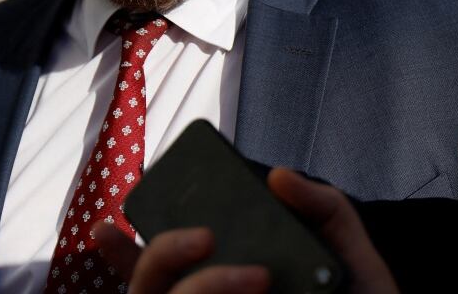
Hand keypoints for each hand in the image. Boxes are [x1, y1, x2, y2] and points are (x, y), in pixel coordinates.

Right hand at [94, 168, 397, 293]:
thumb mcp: (353, 259)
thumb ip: (323, 211)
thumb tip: (278, 175)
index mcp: (231, 286)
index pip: (157, 276)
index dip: (121, 255)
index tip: (105, 227)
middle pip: (149, 289)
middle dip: (159, 253)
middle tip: (205, 237)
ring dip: (200, 286)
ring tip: (259, 279)